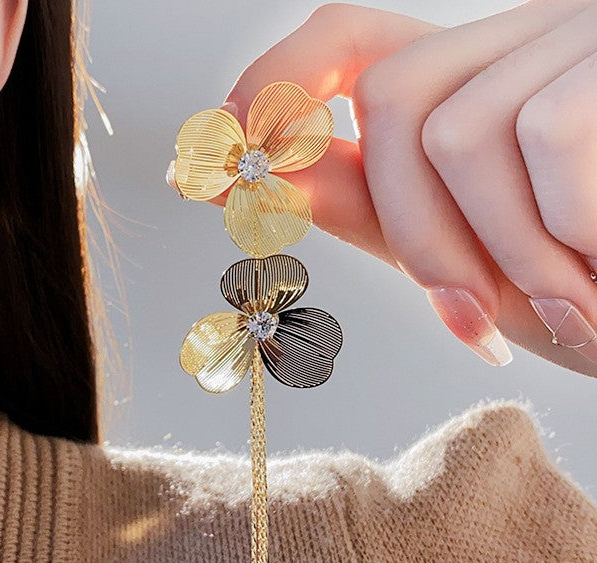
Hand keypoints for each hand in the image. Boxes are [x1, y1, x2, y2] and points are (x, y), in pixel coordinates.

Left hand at [175, 1, 596, 373]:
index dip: (276, 85)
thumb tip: (250, 177)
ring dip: (500, 255)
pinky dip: (562, 240)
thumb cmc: (584, 291)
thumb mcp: (464, 253)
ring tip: (566, 304)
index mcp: (475, 86)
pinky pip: (547, 144)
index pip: (350, 40)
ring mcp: (580, 39)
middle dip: (418, 234)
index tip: (208, 154)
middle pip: (398, 97)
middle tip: (469, 318)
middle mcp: (525, 39)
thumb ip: (367, 207)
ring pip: (463, 131)